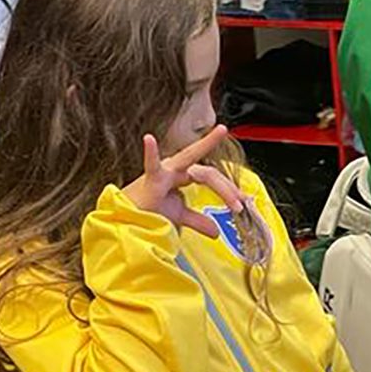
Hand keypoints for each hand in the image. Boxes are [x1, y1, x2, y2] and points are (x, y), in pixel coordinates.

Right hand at [121, 127, 246, 239]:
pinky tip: (149, 140)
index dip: (227, 190)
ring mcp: (163, 172)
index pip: (210, 177)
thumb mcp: (179, 216)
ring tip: (225, 150)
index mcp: (182, 175)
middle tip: (241, 201)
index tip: (242, 204)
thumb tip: (216, 232)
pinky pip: (150, 165)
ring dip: (211, 165)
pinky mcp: (149, 180)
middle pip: (207, 173)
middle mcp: (175, 169)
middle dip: (226, 186)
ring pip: (191, 162)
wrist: (128, 222)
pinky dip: (150, 152)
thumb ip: (198, 221)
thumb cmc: (148, 212)